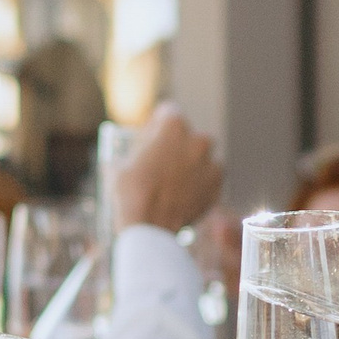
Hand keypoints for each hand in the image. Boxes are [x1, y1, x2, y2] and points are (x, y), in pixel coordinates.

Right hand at [113, 106, 222, 234]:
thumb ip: (134, 149)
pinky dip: (199, 184)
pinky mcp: (219, 185)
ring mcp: (212, 162)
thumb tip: (135, 151)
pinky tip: (183, 195)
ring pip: (201, 158)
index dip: (158, 125)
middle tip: (162, 163)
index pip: (168, 113)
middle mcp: (198, 139)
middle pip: (188, 136)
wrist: (149, 226)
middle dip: (177, 146)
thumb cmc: (130, 191)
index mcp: (174, 125)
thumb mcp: (120, 161)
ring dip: (190, 165)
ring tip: (172, 182)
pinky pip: (209, 178)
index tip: (153, 137)